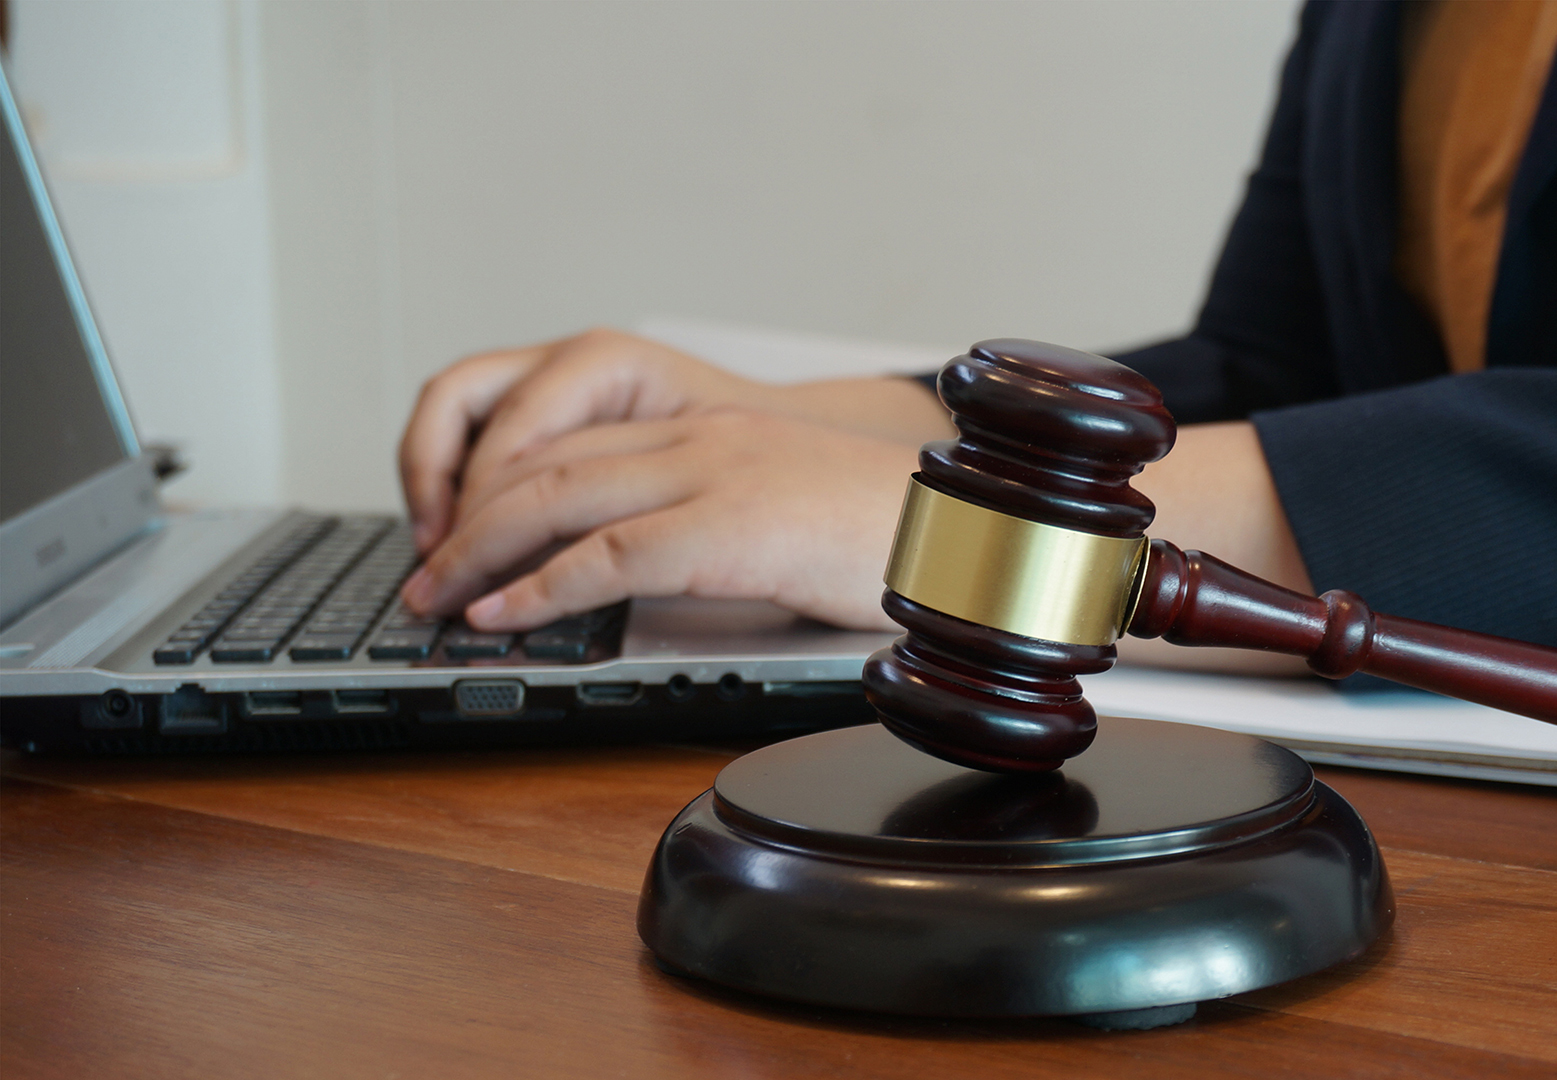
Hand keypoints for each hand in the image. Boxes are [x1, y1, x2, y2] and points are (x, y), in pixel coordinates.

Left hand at [399, 327, 950, 552]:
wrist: (969, 531)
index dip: (497, 491)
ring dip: (480, 556)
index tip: (460, 541)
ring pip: (556, 500)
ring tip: (437, 602)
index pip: (570, 443)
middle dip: (465, 523)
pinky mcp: (728, 524)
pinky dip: (540, 589)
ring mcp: (712, 472)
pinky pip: (606, 555)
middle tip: (422, 578)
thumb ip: (711, 523)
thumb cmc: (889, 535)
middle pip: (544, 464)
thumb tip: (646, 576)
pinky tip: (502, 617)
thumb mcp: (783, 510)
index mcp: (709, 426)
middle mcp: (698, 435)